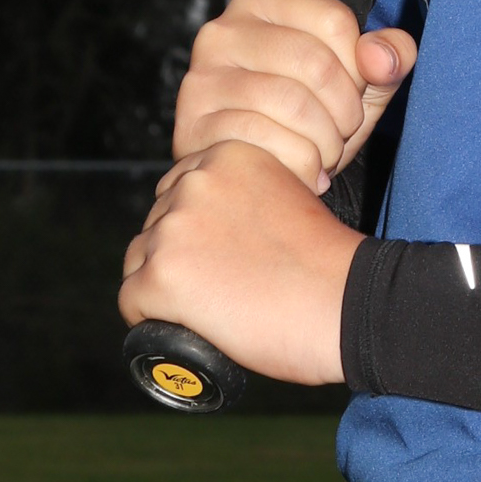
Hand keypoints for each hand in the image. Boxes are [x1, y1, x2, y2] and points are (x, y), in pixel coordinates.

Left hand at [119, 140, 359, 385]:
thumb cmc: (329, 265)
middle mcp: (194, 183)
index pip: (178, 190)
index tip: (218, 255)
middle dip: (178, 256)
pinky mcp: (161, 275)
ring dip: (165, 287)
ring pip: (139, 262)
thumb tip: (213, 232)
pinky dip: (152, 320)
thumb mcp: (289, 198)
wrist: (349, 303)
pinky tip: (188, 326)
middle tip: (218, 286)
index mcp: (228, 156)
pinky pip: (131, 302)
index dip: (195, 229)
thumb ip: (247, 199)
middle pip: (156, 225)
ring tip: (210, 309)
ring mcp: (174, 228)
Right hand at [172, 0, 417, 189]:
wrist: (246, 173)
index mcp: (261, 4)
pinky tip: (303, 174)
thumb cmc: (303, 119)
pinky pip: (263, 139)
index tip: (355, 93)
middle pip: (315, 63)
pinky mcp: (193, 123)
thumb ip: (386, 58)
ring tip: (324, 155)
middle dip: (345, 111)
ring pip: (291, 103)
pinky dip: (298, 164)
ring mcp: (203, 77)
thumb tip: (382, 57)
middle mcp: (223, 31)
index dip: (359, 66)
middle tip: (342, 134)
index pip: (334, 20)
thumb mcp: (355, 83)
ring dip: (324, 143)